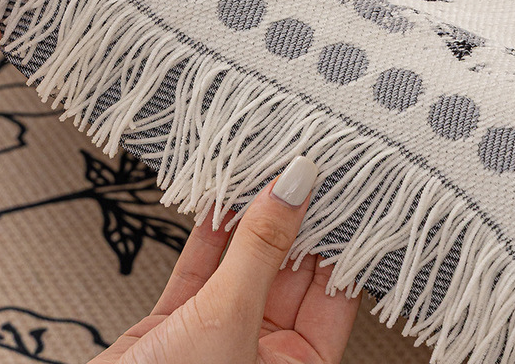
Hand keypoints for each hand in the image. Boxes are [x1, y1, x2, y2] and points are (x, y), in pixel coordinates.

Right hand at [92, 156, 358, 363]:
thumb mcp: (230, 317)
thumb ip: (261, 249)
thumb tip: (294, 187)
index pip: (333, 293)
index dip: (337, 241)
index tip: (335, 189)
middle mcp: (264, 352)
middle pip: (289, 273)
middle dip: (290, 220)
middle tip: (294, 168)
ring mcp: (220, 334)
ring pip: (243, 264)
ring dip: (247, 219)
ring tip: (257, 171)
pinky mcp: (177, 323)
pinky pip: (200, 268)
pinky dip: (207, 234)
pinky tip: (217, 199)